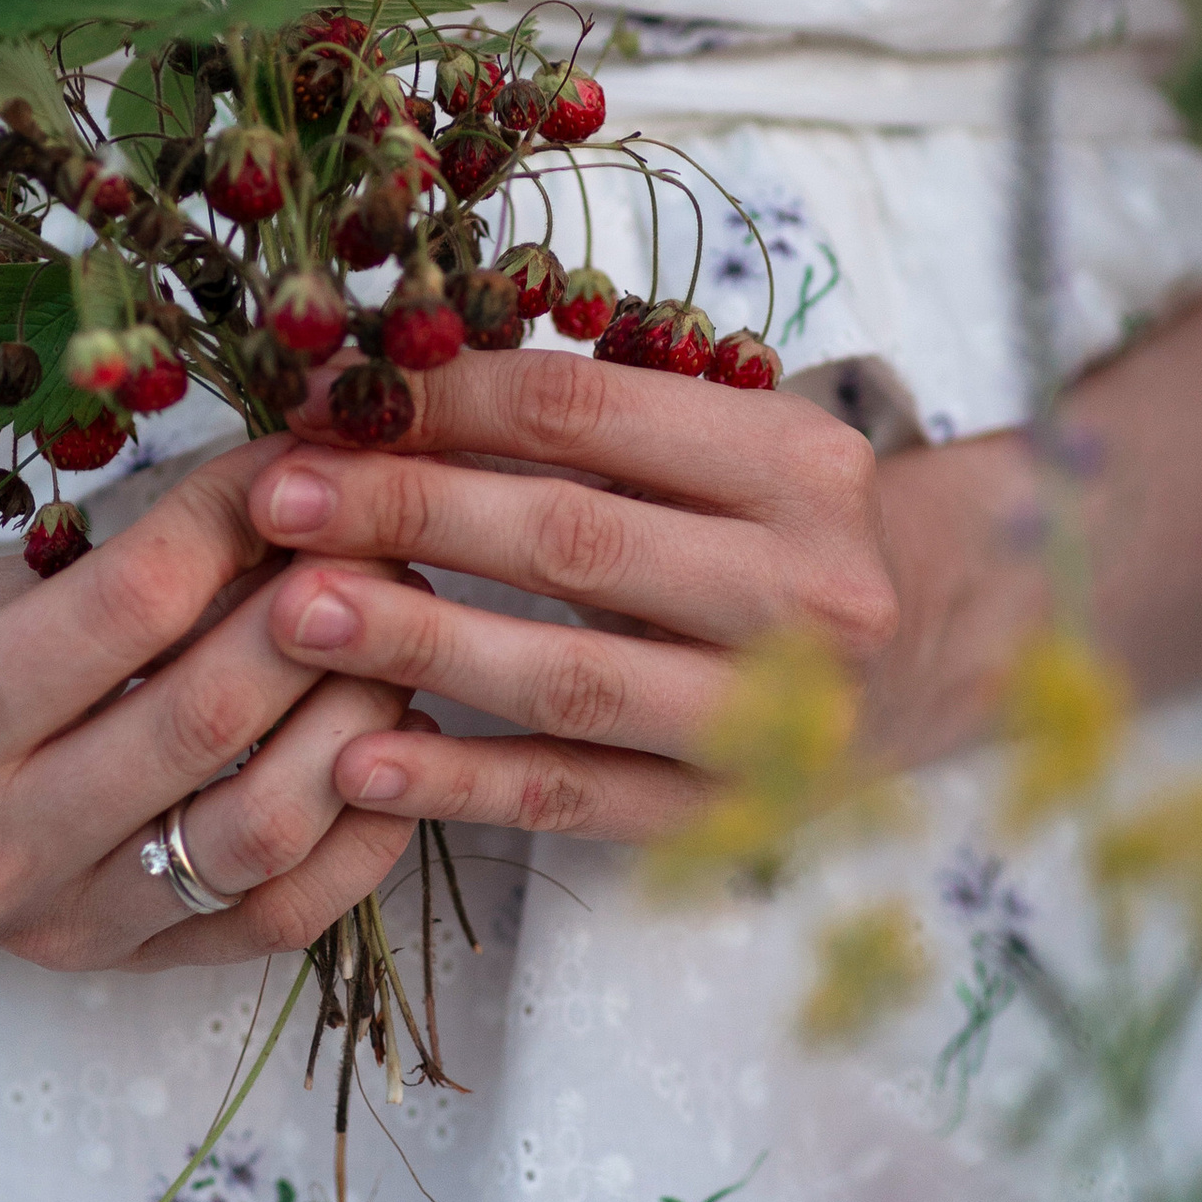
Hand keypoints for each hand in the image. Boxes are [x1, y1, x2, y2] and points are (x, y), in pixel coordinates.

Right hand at [0, 439, 416, 968]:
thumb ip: (105, 562)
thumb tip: (280, 486)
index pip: (134, 601)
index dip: (240, 516)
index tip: (304, 458)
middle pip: (211, 717)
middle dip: (323, 612)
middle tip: (384, 539)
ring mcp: (58, 920)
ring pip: (262, 828)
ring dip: (357, 721)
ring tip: (399, 641)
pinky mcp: (113, 967)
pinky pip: (276, 918)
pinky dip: (359, 838)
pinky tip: (391, 753)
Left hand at [241, 350, 897, 840]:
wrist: (922, 666)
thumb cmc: (776, 534)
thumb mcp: (725, 449)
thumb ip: (587, 420)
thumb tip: (381, 383)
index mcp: (797, 461)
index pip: (588, 412)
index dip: (442, 400)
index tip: (321, 397)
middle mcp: (805, 588)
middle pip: (572, 539)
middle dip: (408, 510)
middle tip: (279, 498)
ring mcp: (775, 718)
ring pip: (567, 678)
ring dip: (417, 641)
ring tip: (290, 616)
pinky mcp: (726, 818)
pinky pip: (573, 798)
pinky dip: (460, 782)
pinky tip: (357, 762)